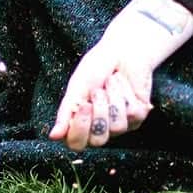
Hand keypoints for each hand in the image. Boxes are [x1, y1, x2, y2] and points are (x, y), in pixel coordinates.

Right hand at [49, 0, 192, 150]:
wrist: (122, 49)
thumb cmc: (96, 67)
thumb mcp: (76, 87)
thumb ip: (66, 112)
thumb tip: (53, 136)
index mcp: (82, 122)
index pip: (76, 143)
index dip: (79, 129)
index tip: (84, 105)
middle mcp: (101, 128)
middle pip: (98, 141)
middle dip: (99, 113)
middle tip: (97, 91)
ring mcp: (121, 124)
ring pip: (118, 127)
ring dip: (113, 99)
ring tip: (110, 81)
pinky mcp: (138, 115)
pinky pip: (132, 113)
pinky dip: (125, 92)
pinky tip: (122, 82)